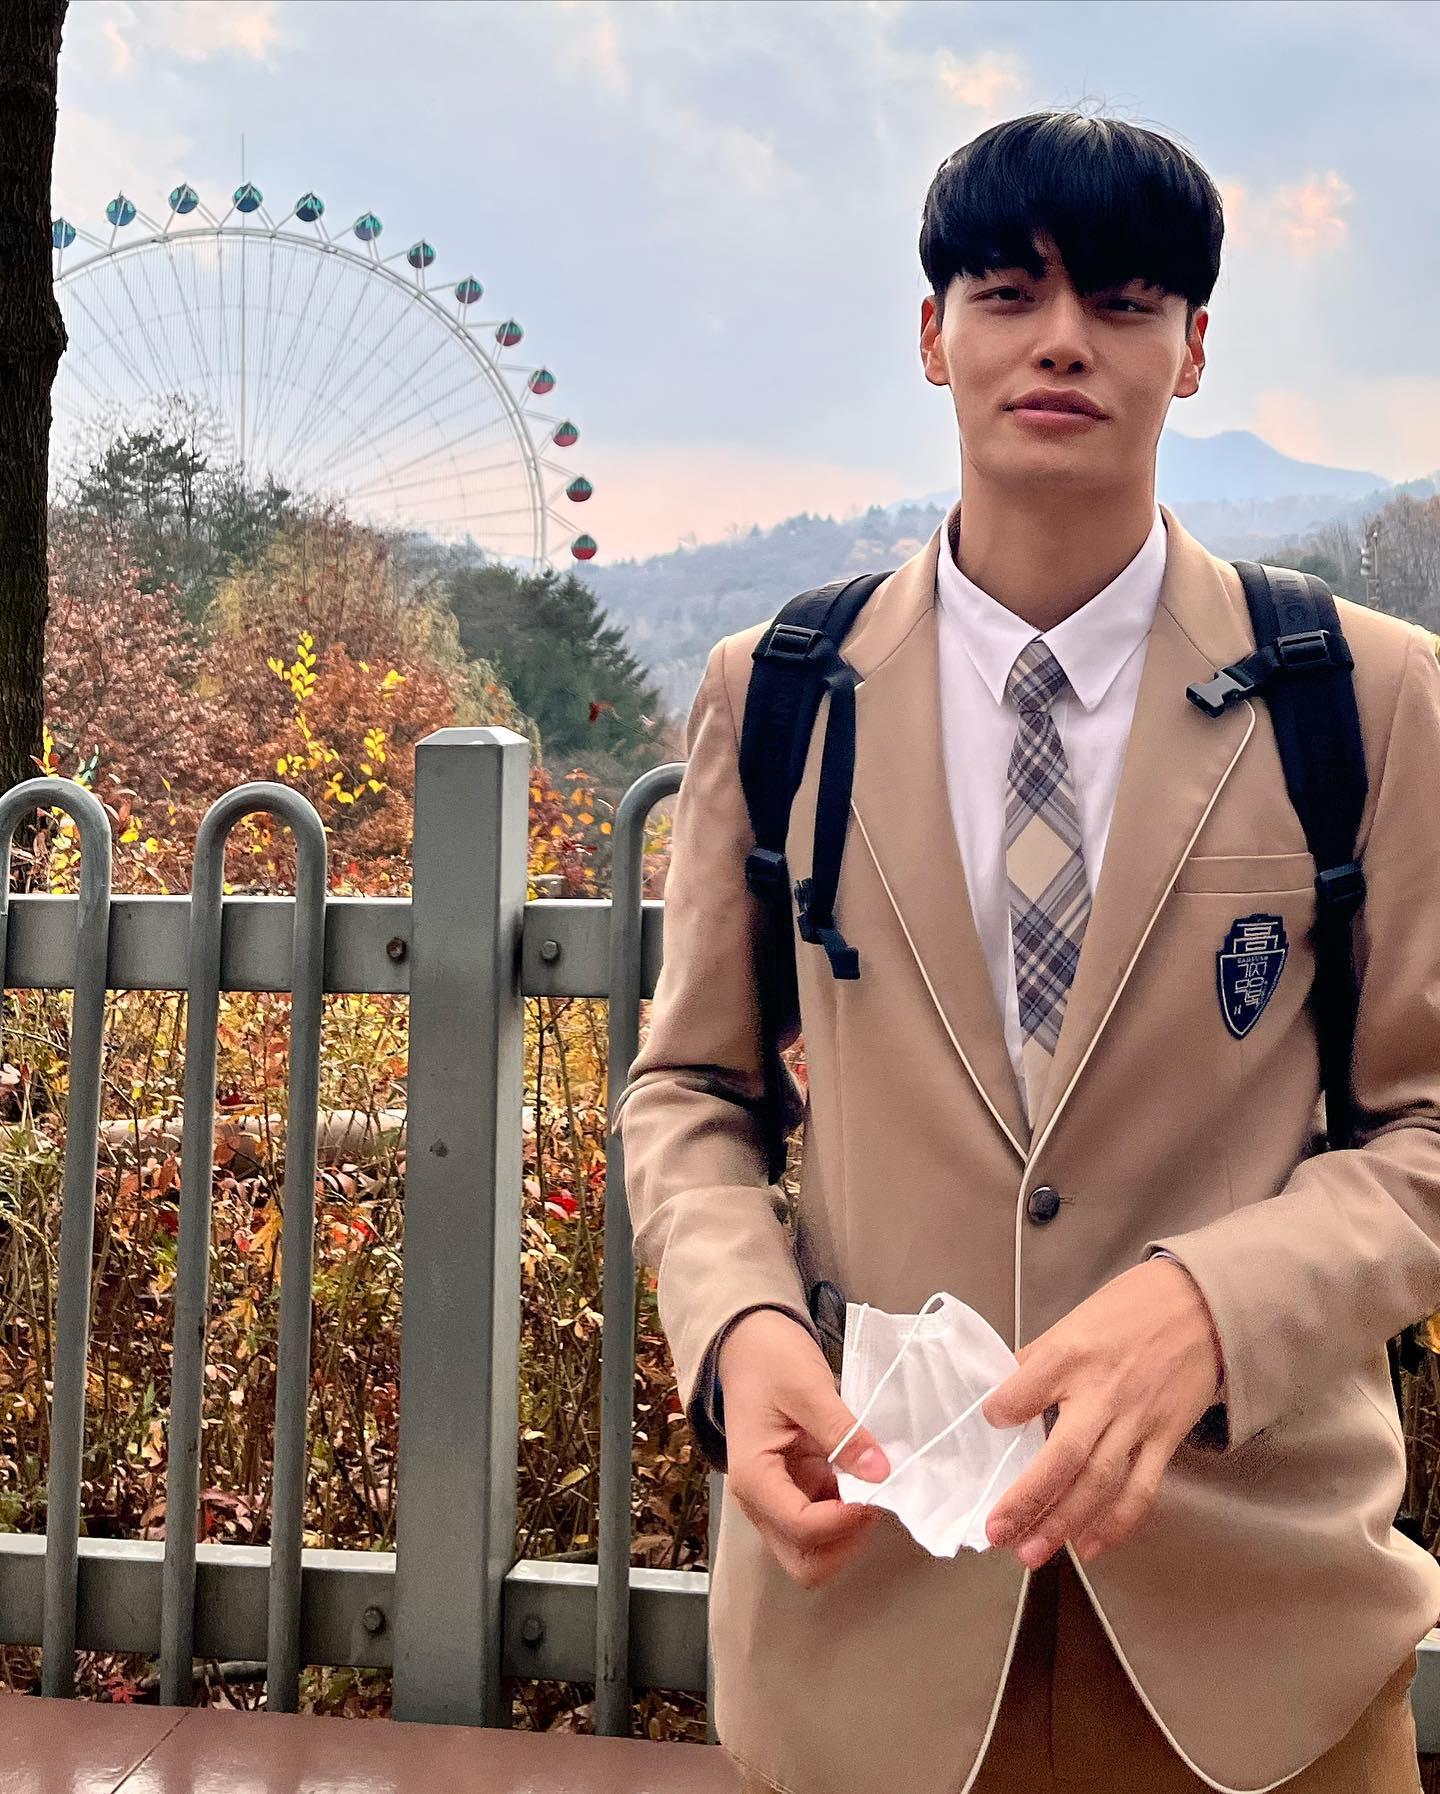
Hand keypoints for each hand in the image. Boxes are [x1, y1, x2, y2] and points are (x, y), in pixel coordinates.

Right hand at [717, 1308, 892, 1588]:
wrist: (748, 1343)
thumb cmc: (770, 1359)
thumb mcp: (807, 1386)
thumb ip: (842, 1431)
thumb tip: (881, 1472)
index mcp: (754, 1478)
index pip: (801, 1527)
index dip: (846, 1519)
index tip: (877, 1487)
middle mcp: (761, 1502)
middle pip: (804, 1562)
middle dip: (845, 1542)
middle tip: (872, 1498)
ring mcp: (779, 1500)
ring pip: (816, 1551)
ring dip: (849, 1531)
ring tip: (871, 1484)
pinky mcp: (796, 1491)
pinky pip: (824, 1524)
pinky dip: (849, 1513)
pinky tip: (864, 1478)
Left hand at [980, 1257, 1223, 1568]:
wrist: (1202, 1305)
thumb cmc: (1130, 1310)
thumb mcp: (1074, 1322)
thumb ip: (1038, 1362)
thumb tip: (1001, 1398)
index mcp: (1070, 1357)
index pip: (1021, 1392)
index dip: (999, 1412)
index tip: (988, 1425)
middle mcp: (1102, 1394)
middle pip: (1061, 1458)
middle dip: (1026, 1501)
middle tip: (996, 1533)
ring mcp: (1137, 1420)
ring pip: (1099, 1483)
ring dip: (1064, 1523)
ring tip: (1032, 1552)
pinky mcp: (1166, 1438)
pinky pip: (1141, 1489)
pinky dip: (1117, 1523)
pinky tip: (1090, 1546)